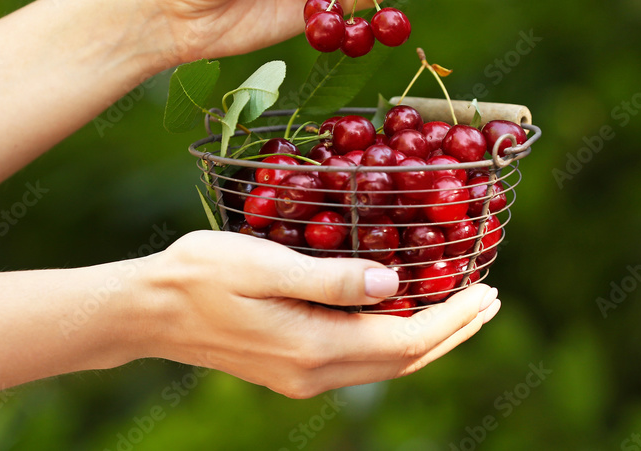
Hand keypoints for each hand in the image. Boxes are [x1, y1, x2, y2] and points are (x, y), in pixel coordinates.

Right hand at [132, 231, 499, 398]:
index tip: (486, 290)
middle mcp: (315, 372)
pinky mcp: (293, 367)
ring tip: (461, 308)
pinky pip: (363, 358)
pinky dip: (397, 338)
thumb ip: (330, 278)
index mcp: (315, 347)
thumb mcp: (265, 265)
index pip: (407, 341)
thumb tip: (392, 282)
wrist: (150, 310)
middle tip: (490, 300)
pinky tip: (404, 312)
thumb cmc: (202, 274)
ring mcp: (303, 375)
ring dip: (430, 337)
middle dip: (453, 331)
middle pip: (405, 359)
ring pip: (386, 363)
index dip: (453, 319)